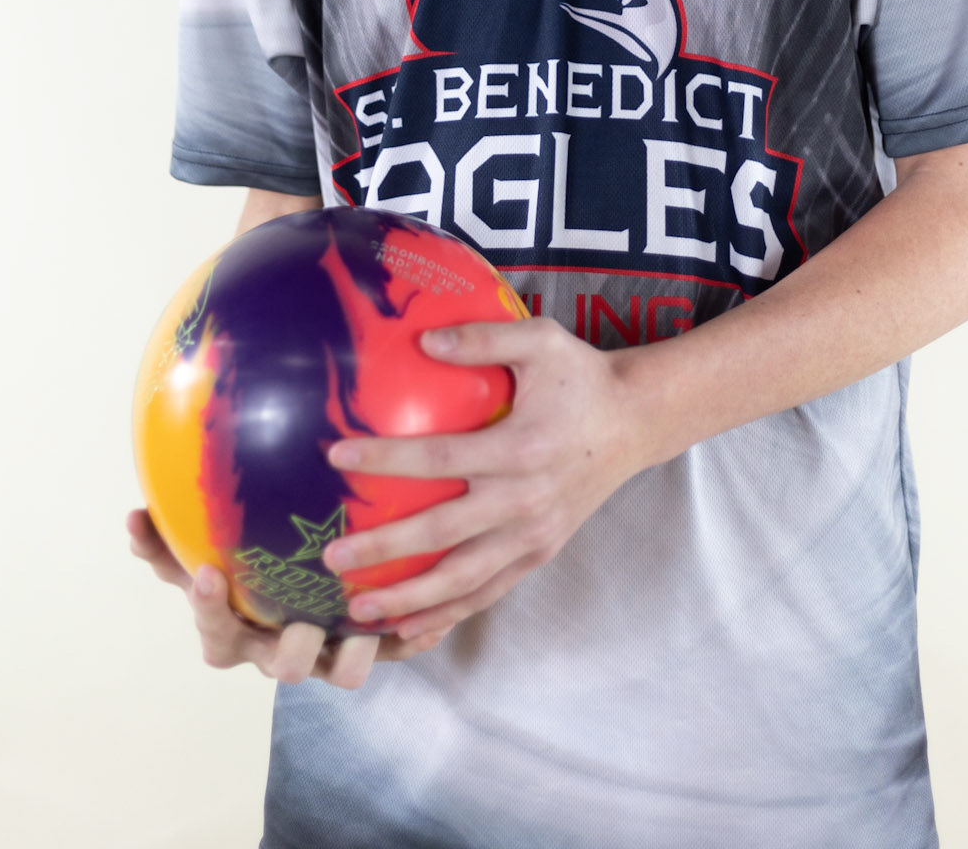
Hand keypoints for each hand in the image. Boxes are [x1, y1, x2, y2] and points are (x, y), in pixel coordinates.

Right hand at [125, 509, 452, 685]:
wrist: (294, 593)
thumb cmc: (236, 569)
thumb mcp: (197, 552)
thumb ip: (165, 541)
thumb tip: (133, 516)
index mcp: (237, 632)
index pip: (215, 635)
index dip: (210, 609)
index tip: (209, 571)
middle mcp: (281, 650)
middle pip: (287, 667)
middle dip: (295, 649)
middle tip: (304, 620)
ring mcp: (327, 654)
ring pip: (344, 670)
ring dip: (358, 652)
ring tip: (370, 622)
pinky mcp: (370, 646)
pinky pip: (395, 648)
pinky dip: (412, 637)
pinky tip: (437, 613)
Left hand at [320, 316, 640, 640]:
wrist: (635, 422)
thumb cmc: (581, 376)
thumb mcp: (541, 341)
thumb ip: (484, 338)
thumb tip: (423, 339)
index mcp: (521, 449)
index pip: (441, 459)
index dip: (388, 460)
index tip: (338, 457)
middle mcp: (525, 501)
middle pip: (443, 534)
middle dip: (385, 550)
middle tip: (332, 556)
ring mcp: (534, 535)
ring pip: (464, 580)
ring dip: (410, 600)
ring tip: (358, 610)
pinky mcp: (539, 553)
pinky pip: (488, 593)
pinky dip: (448, 614)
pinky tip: (410, 629)